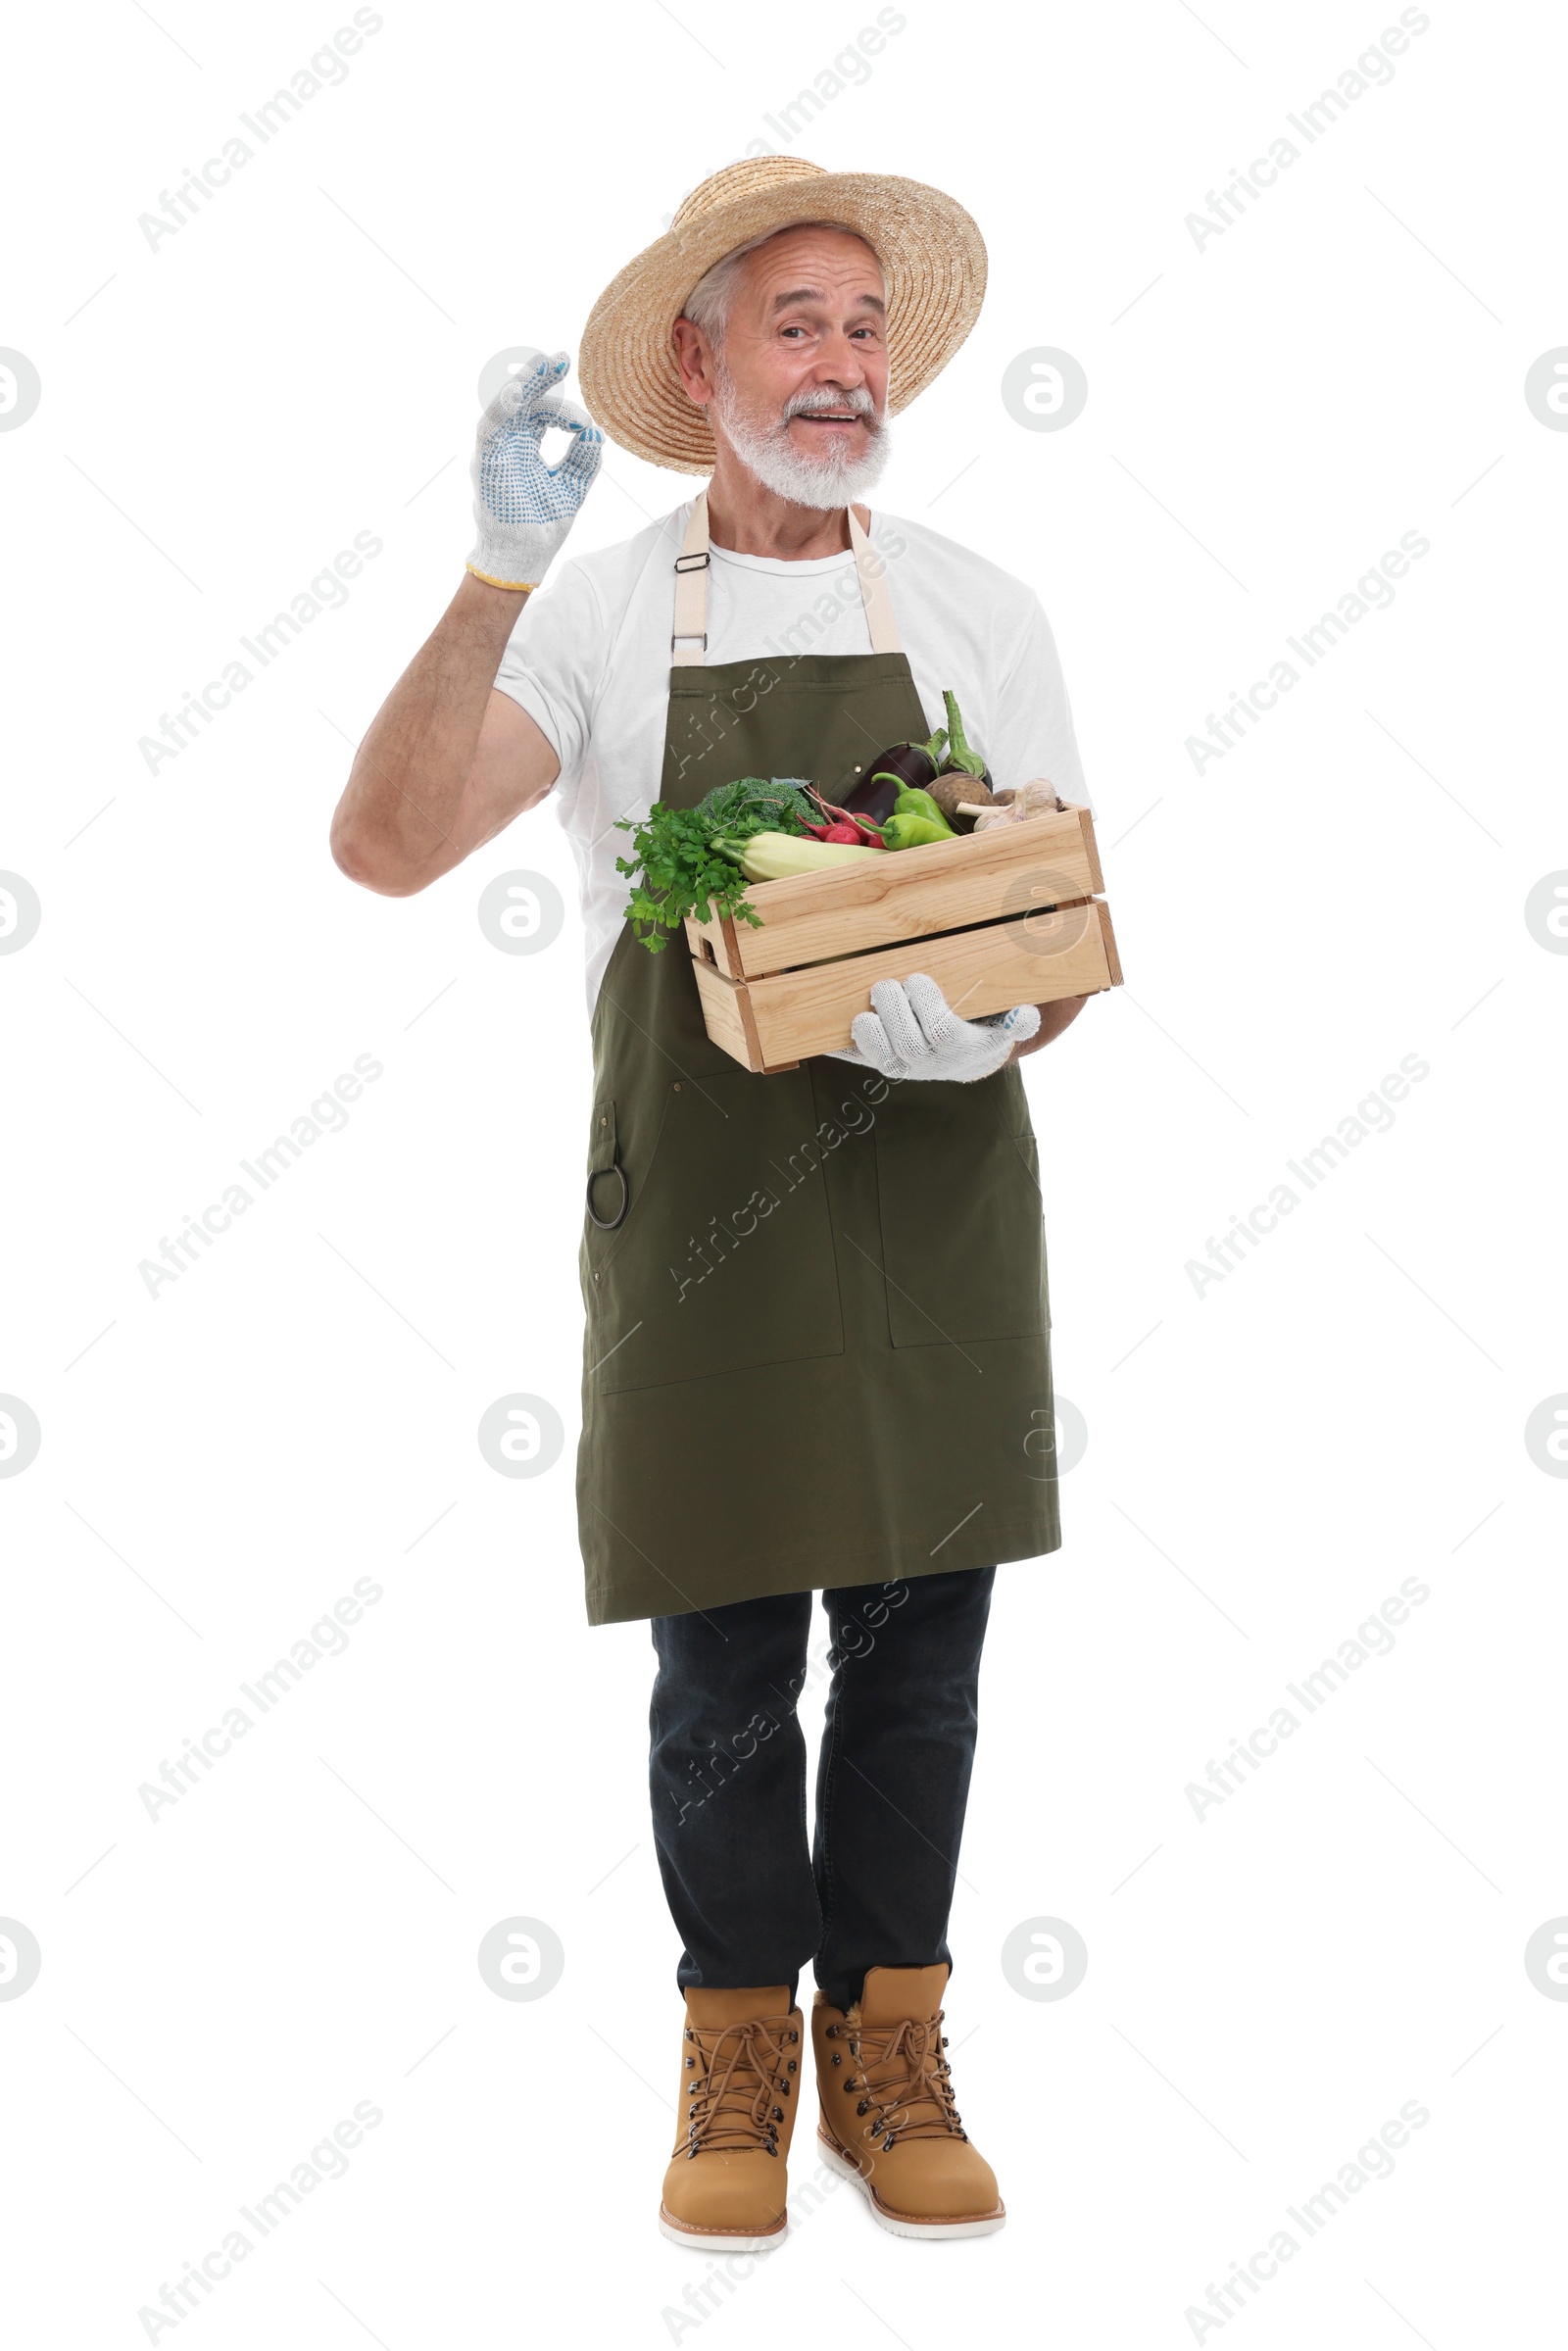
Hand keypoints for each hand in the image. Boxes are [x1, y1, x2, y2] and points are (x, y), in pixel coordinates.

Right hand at [466, 349, 603, 590]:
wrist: (525, 557)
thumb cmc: (542, 525)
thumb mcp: (571, 488)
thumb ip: (583, 461)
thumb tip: (596, 432)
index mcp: (527, 446)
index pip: (542, 412)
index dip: (562, 406)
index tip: (584, 418)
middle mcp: (511, 443)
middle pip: (524, 401)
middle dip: (542, 378)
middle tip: (563, 359)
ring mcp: (497, 449)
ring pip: (506, 405)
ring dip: (524, 383)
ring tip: (544, 366)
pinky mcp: (487, 460)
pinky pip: (491, 427)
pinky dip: (503, 408)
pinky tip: (519, 392)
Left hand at [828, 974, 1040, 1082]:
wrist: (961, 1061)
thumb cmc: (979, 1030)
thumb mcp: (1004, 1026)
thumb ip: (1020, 1020)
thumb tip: (1026, 1015)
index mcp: (959, 1050)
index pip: (940, 1031)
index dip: (926, 1005)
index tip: (919, 980)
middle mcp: (926, 1064)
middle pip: (904, 1042)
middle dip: (892, 1008)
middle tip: (888, 984)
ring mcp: (898, 1066)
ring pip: (877, 1055)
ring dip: (866, 1029)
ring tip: (867, 1006)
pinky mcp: (873, 1062)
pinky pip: (851, 1057)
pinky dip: (834, 1043)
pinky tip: (817, 1027)